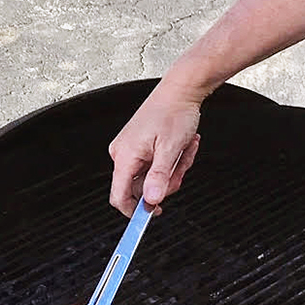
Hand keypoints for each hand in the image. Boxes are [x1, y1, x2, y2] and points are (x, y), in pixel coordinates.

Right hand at [108, 81, 205, 216]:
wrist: (181, 90)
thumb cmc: (174, 113)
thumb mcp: (171, 148)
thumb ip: (160, 176)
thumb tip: (151, 201)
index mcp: (124, 155)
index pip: (119, 196)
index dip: (135, 210)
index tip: (154, 214)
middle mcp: (123, 153)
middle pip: (142, 188)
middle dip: (167, 180)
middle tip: (182, 163)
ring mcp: (132, 150)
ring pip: (154, 176)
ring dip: (174, 167)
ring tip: (184, 148)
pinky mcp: (141, 147)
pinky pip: (157, 165)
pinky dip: (173, 159)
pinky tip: (182, 145)